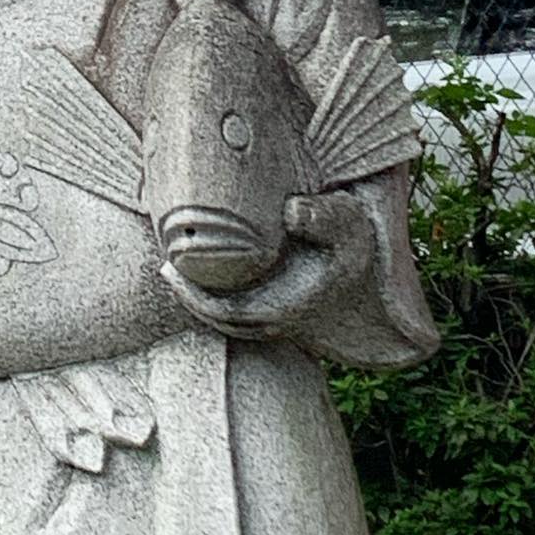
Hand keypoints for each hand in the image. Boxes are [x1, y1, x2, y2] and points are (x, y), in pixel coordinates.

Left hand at [160, 191, 373, 341]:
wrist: (370, 285)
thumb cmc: (352, 250)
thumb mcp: (348, 226)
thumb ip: (322, 217)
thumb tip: (292, 210)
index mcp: (282, 307)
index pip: (221, 309)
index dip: (191, 293)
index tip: (169, 267)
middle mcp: (272, 322)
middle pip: (213, 317)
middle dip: (186, 295)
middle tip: (164, 266)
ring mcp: (272, 323)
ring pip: (221, 320)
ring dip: (196, 299)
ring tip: (173, 269)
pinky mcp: (272, 316)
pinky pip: (231, 314)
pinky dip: (211, 298)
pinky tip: (197, 273)